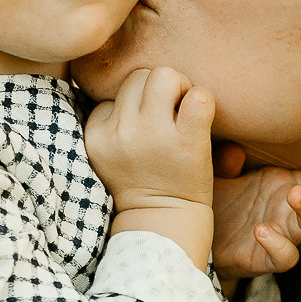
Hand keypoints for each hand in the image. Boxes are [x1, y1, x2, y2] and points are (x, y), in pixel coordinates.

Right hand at [85, 67, 215, 267]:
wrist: (164, 226)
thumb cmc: (143, 185)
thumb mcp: (111, 153)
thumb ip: (113, 120)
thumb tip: (137, 80)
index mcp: (96, 134)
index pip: (116, 92)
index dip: (138, 105)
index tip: (148, 128)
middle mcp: (119, 132)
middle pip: (139, 75)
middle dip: (160, 89)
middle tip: (172, 115)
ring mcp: (152, 136)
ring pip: (165, 75)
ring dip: (180, 89)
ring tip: (185, 116)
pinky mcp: (185, 142)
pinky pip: (198, 98)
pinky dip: (204, 101)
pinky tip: (201, 120)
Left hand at [211, 152, 300, 279]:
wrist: (197, 244)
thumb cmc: (217, 202)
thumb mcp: (216, 175)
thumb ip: (224, 162)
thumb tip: (234, 150)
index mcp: (285, 183)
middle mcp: (289, 208)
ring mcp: (281, 233)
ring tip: (295, 194)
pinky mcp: (266, 258)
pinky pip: (285, 257)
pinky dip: (279, 246)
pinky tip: (261, 231)